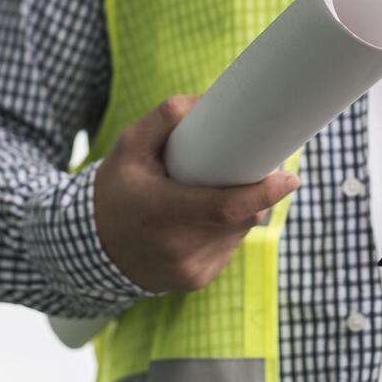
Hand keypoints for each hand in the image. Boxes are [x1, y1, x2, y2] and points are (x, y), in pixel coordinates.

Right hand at [94, 95, 299, 292]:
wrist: (90, 250)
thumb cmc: (115, 190)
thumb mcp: (128, 147)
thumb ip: (164, 119)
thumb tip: (207, 100)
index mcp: (159, 213)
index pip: (225, 208)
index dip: (263, 193)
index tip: (291, 177)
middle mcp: (176, 249)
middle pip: (240, 217)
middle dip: (255, 192)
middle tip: (254, 168)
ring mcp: (189, 270)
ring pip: (239, 232)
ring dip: (243, 210)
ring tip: (221, 191)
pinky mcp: (197, 281)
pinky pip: (229, 247)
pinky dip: (228, 230)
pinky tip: (210, 219)